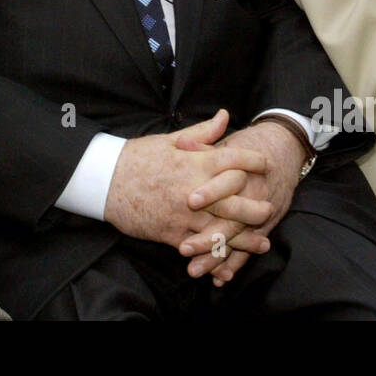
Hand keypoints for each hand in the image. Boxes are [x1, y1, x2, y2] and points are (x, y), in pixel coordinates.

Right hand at [103, 110, 270, 249]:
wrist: (105, 181)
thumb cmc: (138, 157)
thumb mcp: (170, 140)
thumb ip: (202, 133)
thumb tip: (225, 116)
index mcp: (194, 162)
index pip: (233, 160)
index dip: (253, 161)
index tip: (265, 163)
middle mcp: (193, 189)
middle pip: (235, 200)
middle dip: (256, 207)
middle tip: (270, 208)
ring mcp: (183, 214)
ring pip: (222, 229)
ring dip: (245, 238)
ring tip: (263, 243)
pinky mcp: (172, 233)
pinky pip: (199, 247)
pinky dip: (216, 255)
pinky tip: (230, 259)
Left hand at [177, 120, 306, 284]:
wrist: (284, 151)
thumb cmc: (247, 148)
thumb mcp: (227, 145)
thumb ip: (203, 146)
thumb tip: (179, 143)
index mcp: (242, 170)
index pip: (228, 182)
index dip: (211, 192)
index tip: (190, 201)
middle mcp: (253, 195)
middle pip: (232, 218)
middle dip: (209, 236)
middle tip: (184, 248)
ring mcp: (260, 214)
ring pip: (238, 240)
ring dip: (217, 257)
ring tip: (194, 270)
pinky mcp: (264, 227)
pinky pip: (249, 250)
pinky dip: (235, 264)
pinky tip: (220, 278)